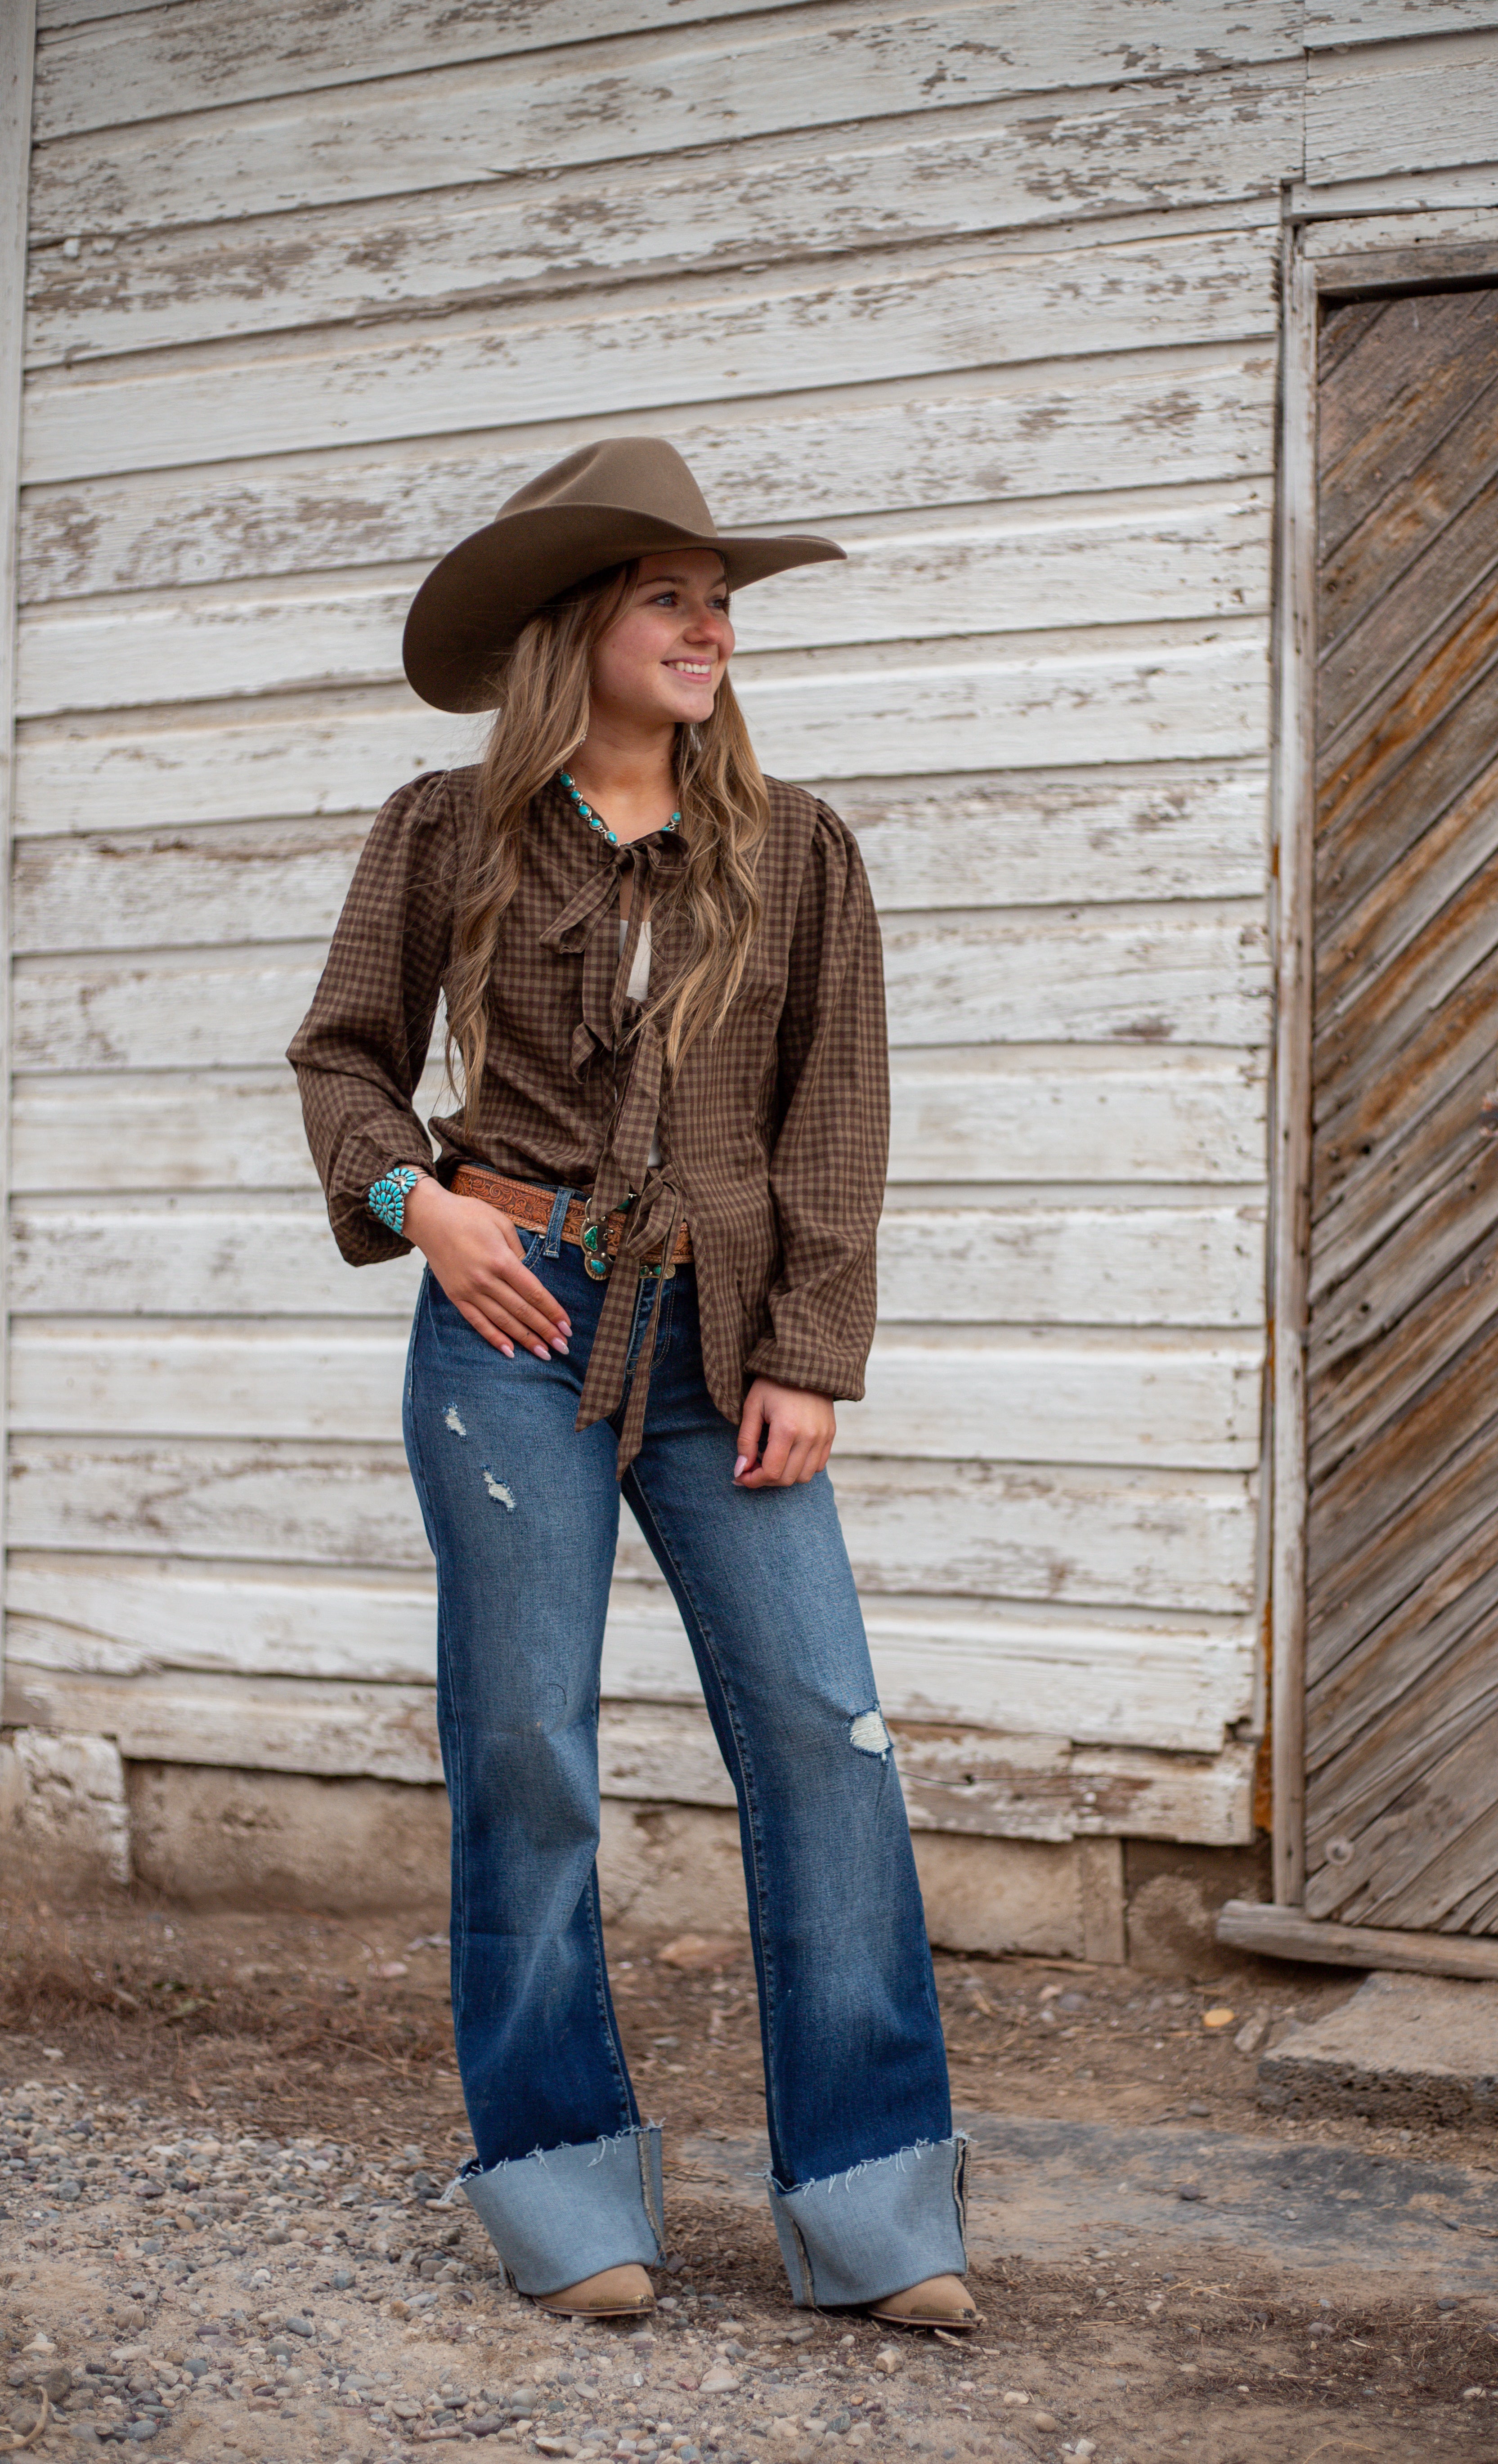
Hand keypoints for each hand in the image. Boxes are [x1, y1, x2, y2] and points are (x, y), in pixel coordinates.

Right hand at [404, 1176, 571, 1360]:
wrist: (429, 1217)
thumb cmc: (468, 1215)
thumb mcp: (501, 1223)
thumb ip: (518, 1250)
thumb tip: (530, 1273)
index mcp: (501, 1260)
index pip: (533, 1292)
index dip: (552, 1311)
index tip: (567, 1326)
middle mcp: (486, 1279)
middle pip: (522, 1310)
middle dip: (545, 1331)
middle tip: (563, 1347)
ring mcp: (469, 1291)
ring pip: (503, 1321)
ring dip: (525, 1339)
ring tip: (544, 1354)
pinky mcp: (456, 1296)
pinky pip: (478, 1322)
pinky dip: (494, 1338)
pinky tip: (510, 1351)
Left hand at [733, 1378, 835, 1487]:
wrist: (804, 1363)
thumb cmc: (773, 1383)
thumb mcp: (752, 1406)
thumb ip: (746, 1440)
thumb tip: (741, 1469)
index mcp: (787, 1429)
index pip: (772, 1472)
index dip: (753, 1480)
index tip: (741, 1476)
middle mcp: (809, 1436)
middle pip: (787, 1479)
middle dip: (765, 1480)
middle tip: (752, 1470)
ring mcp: (823, 1437)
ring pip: (804, 1476)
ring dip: (784, 1476)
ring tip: (770, 1462)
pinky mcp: (830, 1435)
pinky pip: (818, 1465)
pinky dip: (801, 1467)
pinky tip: (788, 1456)